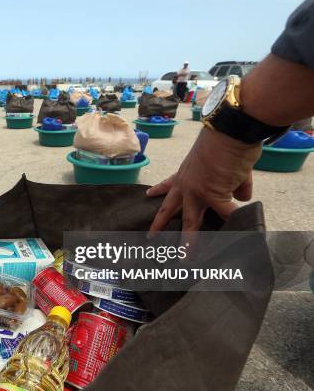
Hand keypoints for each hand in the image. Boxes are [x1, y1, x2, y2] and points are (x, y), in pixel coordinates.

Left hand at [147, 127, 261, 231]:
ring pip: (192, 221)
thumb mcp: (223, 164)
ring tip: (186, 258)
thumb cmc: (226, 143)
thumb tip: (242, 198)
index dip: (159, 189)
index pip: (168, 183)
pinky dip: (237, 222)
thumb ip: (232, 183)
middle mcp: (187, 185)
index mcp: (185, 173)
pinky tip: (241, 234)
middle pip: (170, 208)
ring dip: (190, 242)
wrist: (230, 131)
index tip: (148, 194)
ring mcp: (198, 192)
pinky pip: (229, 214)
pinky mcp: (214, 195)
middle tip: (150, 238)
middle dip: (160, 224)